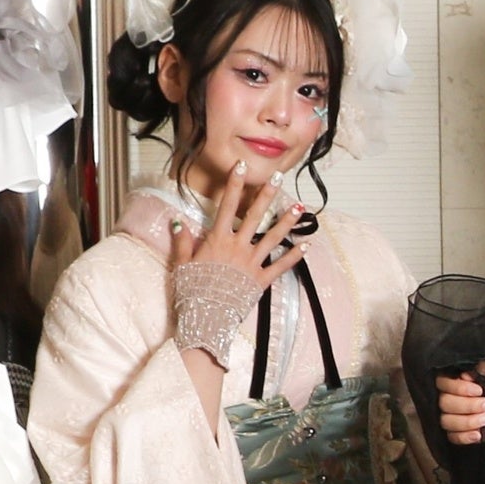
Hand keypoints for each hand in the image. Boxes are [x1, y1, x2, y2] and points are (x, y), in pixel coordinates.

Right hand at [166, 165, 306, 284]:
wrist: (206, 316)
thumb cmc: (191, 290)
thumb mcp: (182, 263)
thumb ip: (182, 241)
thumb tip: (178, 221)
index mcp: (218, 239)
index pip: (227, 206)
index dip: (234, 185)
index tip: (241, 167)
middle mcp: (238, 246)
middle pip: (254, 216)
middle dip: (266, 195)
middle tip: (278, 177)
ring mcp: (252, 262)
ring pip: (272, 237)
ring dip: (287, 221)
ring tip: (300, 207)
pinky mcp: (261, 280)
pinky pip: (281, 266)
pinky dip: (294, 256)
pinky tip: (306, 245)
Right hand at [436, 362, 484, 446]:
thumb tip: (464, 374)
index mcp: (459, 380)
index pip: (442, 382)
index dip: (456, 387)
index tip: (479, 390)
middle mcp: (453, 397)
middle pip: (444, 402)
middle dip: (467, 405)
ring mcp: (456, 416)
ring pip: (446, 420)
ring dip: (467, 421)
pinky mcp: (462, 433)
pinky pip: (452, 437)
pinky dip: (464, 436)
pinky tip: (479, 434)